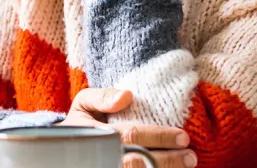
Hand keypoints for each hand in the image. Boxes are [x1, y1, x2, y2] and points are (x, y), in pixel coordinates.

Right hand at [59, 87, 196, 167]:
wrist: (65, 148)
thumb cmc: (81, 122)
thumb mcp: (83, 103)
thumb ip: (101, 96)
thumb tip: (127, 96)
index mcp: (98, 134)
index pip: (132, 136)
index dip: (159, 137)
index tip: (183, 136)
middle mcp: (104, 157)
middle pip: (141, 161)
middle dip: (169, 160)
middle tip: (191, 155)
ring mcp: (109, 166)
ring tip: (187, 163)